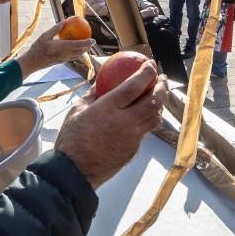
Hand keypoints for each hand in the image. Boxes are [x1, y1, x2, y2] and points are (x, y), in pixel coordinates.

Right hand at [15, 20, 94, 77]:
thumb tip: (64, 21)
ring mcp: (63, 59)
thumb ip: (55, 29)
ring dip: (83, 51)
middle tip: (91, 42)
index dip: (87, 43)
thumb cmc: (37, 48)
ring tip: (86, 46)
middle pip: (80, 51)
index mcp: (62, 47)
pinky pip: (72, 57)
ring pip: (77, 56)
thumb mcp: (45, 36)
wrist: (32, 62)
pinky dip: (76, 53)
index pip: (78, 45)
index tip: (93, 40)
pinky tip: (74, 50)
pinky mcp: (61, 62)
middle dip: (87, 47)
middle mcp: (65, 54)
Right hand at [55, 61, 165, 187]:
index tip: (150, 64)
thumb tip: (102, 82)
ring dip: (159, 104)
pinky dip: (147, 120)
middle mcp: (124, 121)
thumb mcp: (78, 110)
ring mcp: (132, 137)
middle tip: (161, 78)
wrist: (75, 171)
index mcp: (108, 108)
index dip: (147, 72)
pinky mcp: (134, 150)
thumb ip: (93, 94)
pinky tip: (142, 116)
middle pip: (154, 101)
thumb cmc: (72, 139)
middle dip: (162, 87)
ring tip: (156, 96)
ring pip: (155, 117)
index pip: (135, 85)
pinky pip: (145, 131)